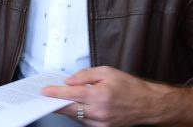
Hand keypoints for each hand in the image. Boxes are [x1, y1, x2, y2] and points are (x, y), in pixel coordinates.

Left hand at [40, 66, 192, 125]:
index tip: (44, 91)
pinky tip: (78, 106)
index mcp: (99, 95)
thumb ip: (85, 75)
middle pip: (69, 109)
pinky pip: (84, 121)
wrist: (148, 105)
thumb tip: (68, 81)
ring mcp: (101, 123)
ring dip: (68, 107)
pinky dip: (79, 113)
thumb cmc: (129, 87)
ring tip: (64, 98)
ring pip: (76, 116)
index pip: (70, 95)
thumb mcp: (107, 72)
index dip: (55, 93)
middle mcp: (99, 111)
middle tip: (47, 96)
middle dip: (56, 103)